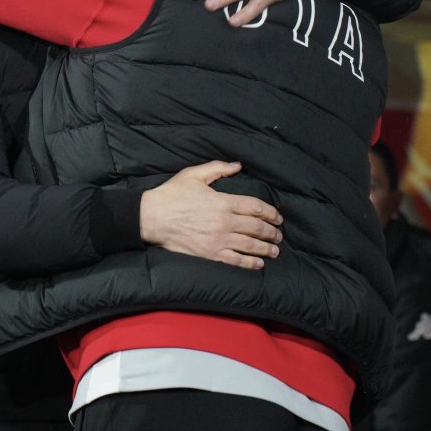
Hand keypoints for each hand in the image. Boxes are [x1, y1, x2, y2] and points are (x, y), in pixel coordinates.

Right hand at [140, 161, 282, 269]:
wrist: (151, 217)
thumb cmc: (171, 194)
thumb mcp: (194, 175)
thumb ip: (217, 168)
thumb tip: (238, 166)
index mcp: (223, 201)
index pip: (255, 207)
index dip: (271, 213)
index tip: (278, 217)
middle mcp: (224, 221)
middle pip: (256, 227)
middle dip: (272, 232)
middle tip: (279, 235)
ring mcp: (218, 240)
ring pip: (250, 246)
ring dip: (266, 249)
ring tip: (275, 251)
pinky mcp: (210, 254)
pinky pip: (235, 260)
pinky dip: (250, 263)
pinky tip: (258, 264)